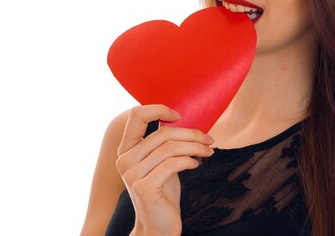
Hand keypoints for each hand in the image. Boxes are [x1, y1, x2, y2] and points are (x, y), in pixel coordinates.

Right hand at [116, 105, 213, 235]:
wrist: (158, 226)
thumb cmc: (163, 191)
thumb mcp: (162, 162)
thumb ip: (164, 143)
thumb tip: (185, 120)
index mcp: (126, 149)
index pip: (136, 115)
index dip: (159, 109)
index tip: (180, 116)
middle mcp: (125, 160)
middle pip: (163, 133)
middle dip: (191, 134)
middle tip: (209, 140)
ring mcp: (132, 174)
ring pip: (170, 148)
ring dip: (195, 147)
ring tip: (208, 151)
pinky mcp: (143, 187)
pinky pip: (172, 164)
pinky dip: (189, 161)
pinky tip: (196, 165)